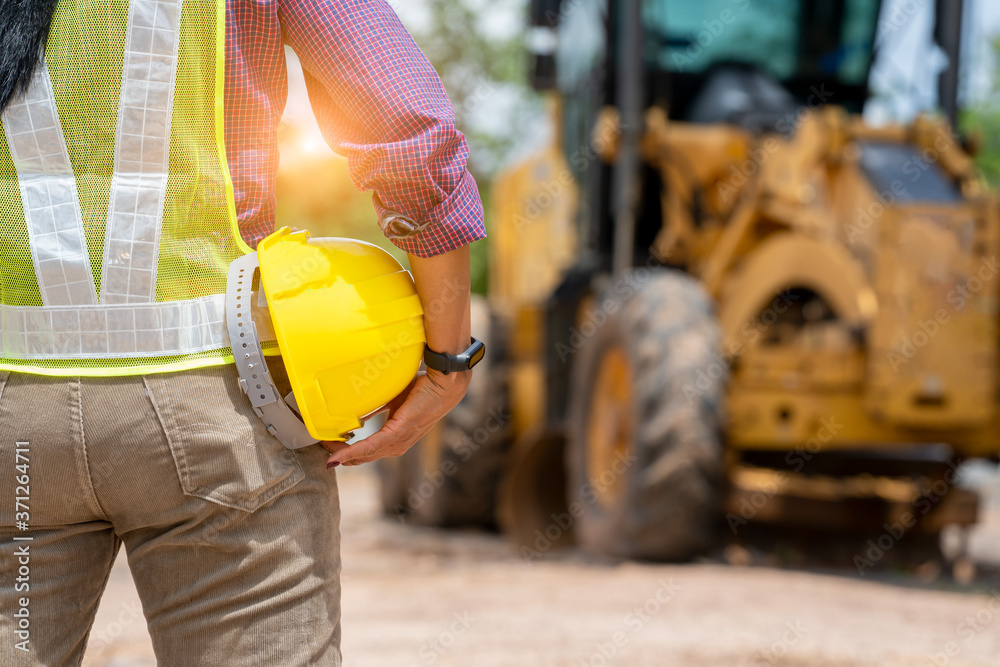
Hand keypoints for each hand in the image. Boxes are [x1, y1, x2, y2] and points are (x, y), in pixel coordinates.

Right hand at [321, 369, 469, 466]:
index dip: (350, 454)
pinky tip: (340, 456)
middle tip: (324, 451)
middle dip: (344, 457)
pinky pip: (372, 445)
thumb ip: (376, 407)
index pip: (371, 452)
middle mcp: (400, 443)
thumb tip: (357, 407)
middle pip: (366, 458)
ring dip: (345, 455)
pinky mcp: (400, 430)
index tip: (332, 449)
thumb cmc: (422, 388)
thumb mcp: (393, 399)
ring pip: (367, 455)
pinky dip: (354, 451)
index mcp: (399, 438)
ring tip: (328, 454)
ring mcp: (401, 438)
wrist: (444, 380)